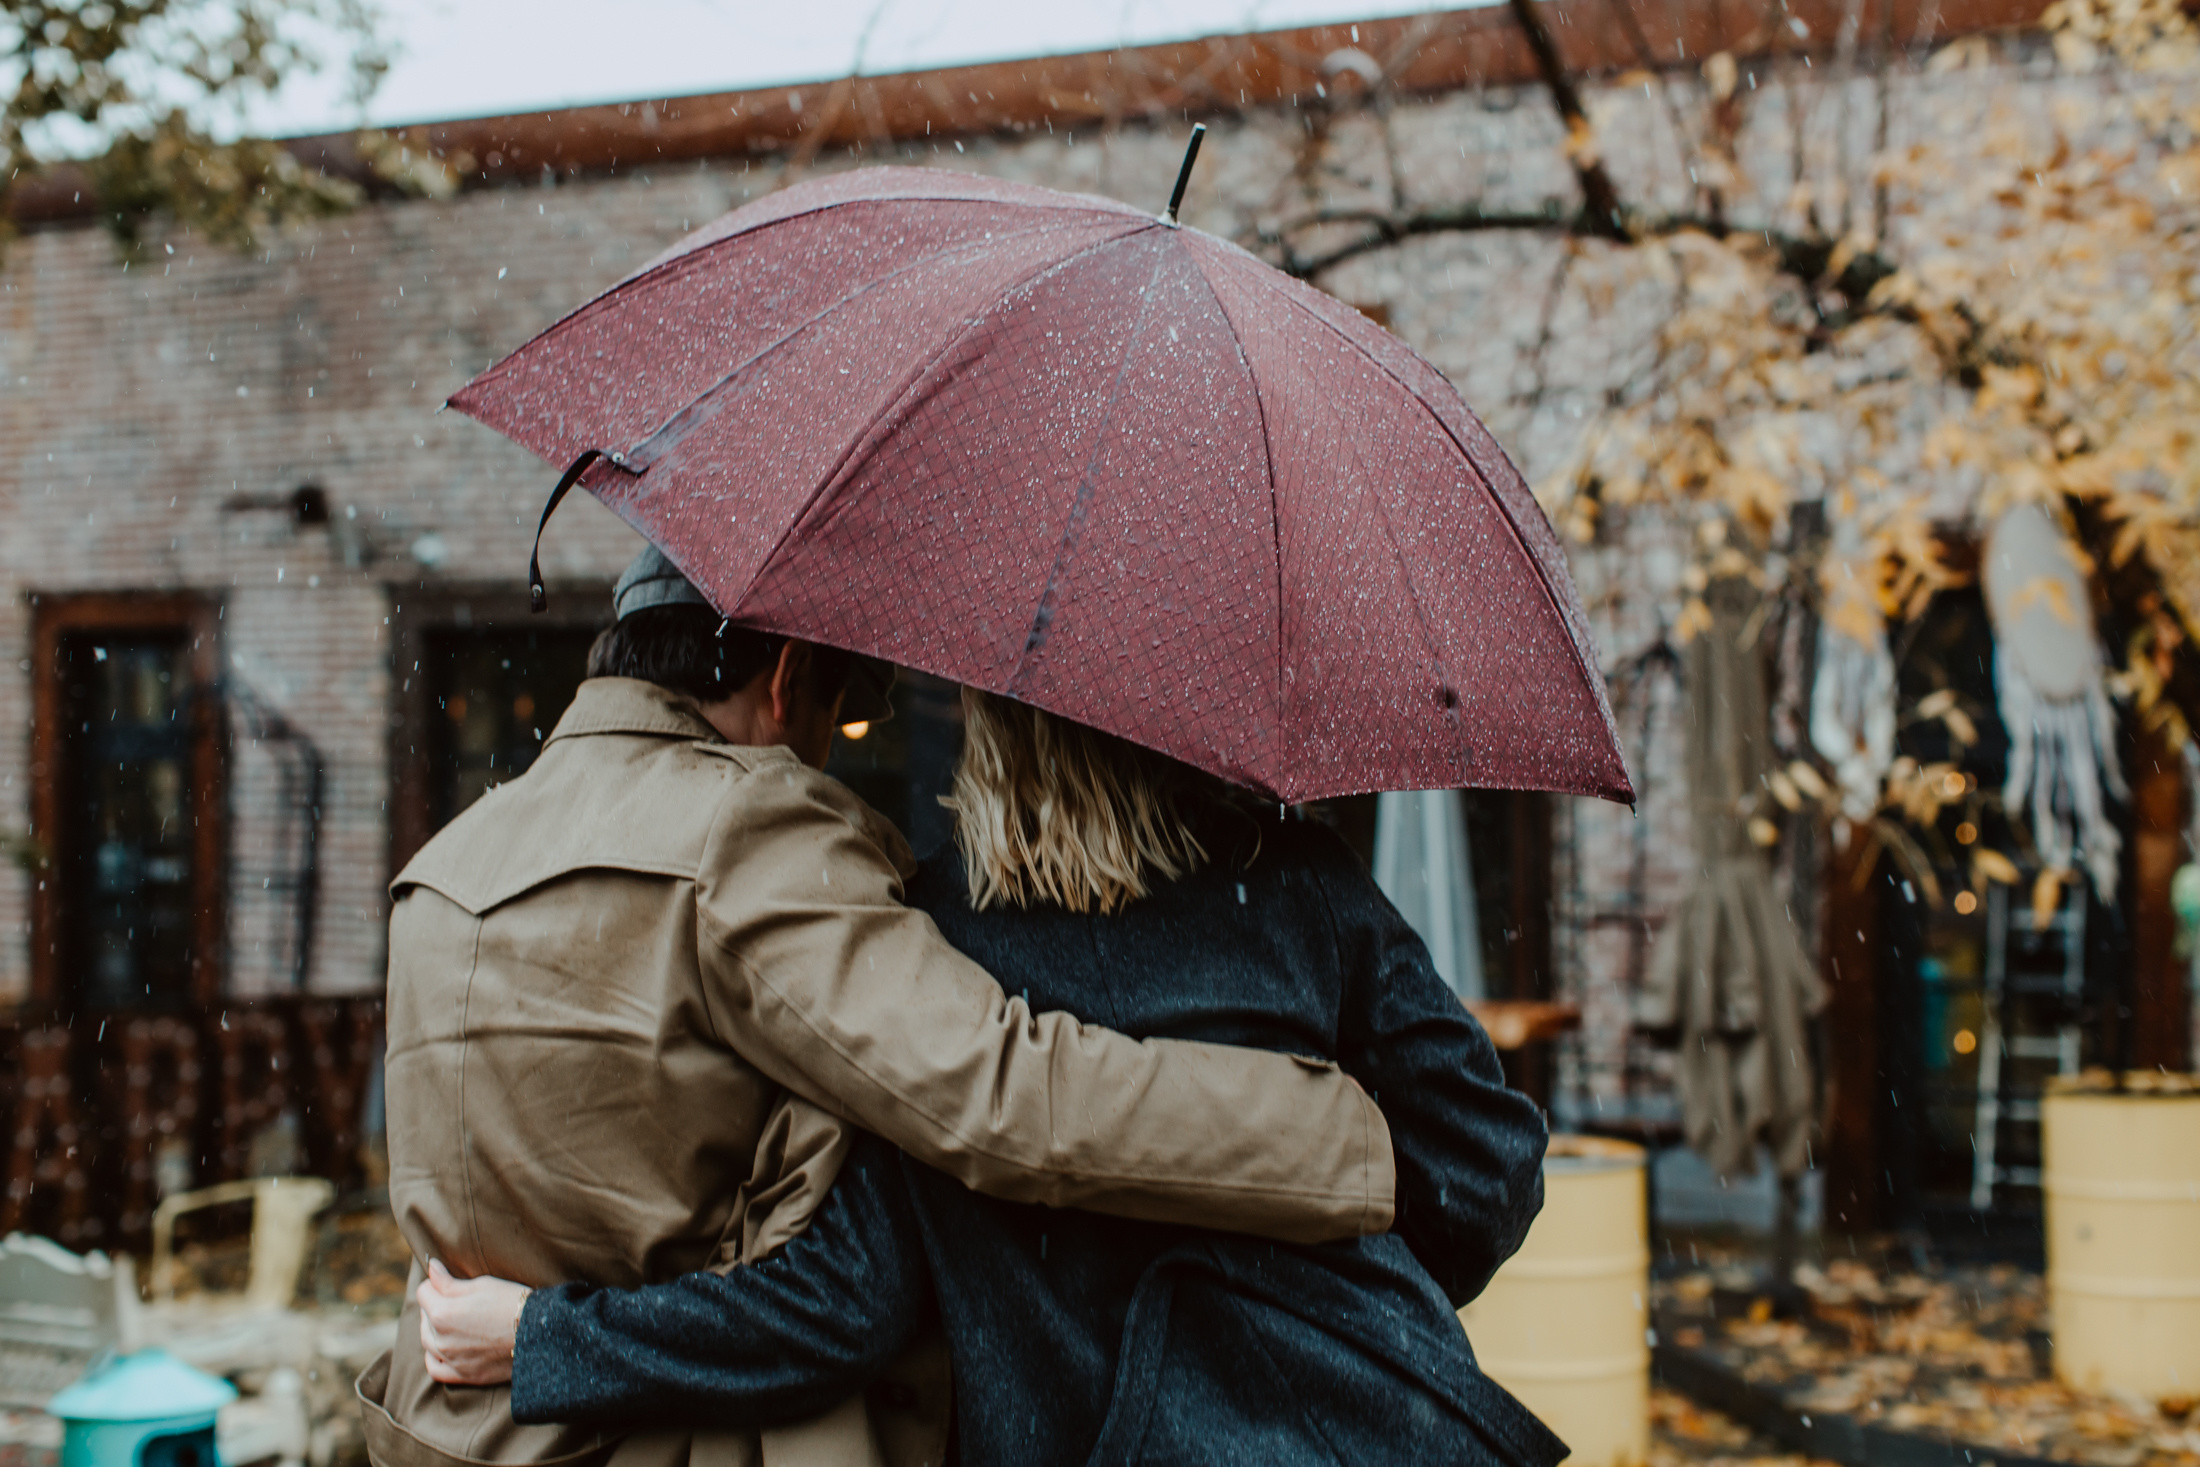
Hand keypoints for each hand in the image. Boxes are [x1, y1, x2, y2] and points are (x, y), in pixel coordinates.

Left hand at [418, 1258, 530, 1386]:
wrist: (538, 1334)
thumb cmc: (512, 1303)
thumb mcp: (482, 1285)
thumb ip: (449, 1282)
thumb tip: (431, 1269)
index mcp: (443, 1312)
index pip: (424, 1292)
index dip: (436, 1282)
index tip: (447, 1279)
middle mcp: (440, 1338)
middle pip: (424, 1316)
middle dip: (434, 1304)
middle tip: (455, 1297)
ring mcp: (450, 1359)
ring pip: (427, 1342)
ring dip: (433, 1328)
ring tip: (451, 1319)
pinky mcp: (462, 1374)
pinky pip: (435, 1368)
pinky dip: (434, 1356)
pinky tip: (443, 1348)